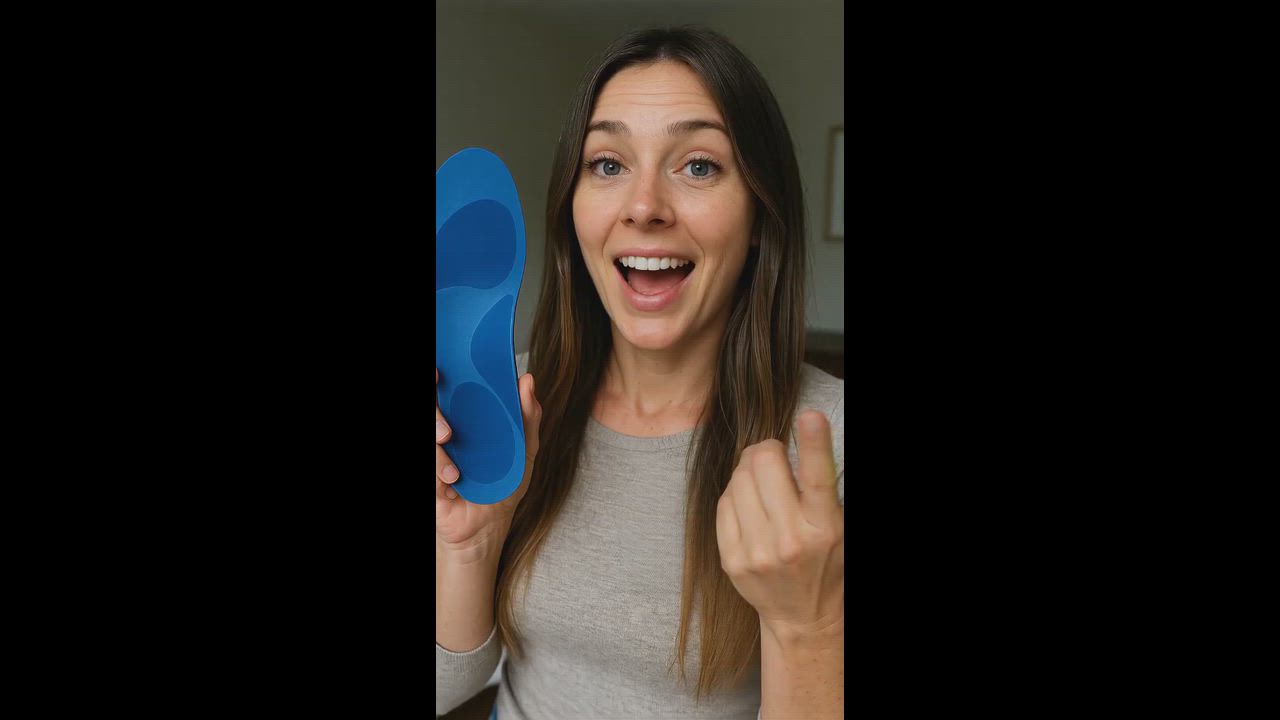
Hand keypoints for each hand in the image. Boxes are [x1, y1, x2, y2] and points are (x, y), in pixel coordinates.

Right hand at [436, 368, 541, 558]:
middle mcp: (443, 431)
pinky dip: (438, 466)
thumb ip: (528, 416)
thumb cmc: (502, 487)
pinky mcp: (428, 476)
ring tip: (449, 446)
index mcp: (464, 420)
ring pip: (429, 427)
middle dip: (434, 408)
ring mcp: (434, 453)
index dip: (439, 376)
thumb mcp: (524, 451)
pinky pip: (429, 461)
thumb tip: (528, 381)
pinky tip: (453, 478)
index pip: (446, 389)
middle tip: (447, 422)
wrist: (487, 529)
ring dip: (435, 430)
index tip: (442, 372)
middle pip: (433, 404)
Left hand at [716, 410, 843, 635]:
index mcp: (825, 527)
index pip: (819, 477)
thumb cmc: (825, 561)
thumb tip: (801, 437)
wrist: (803, 616)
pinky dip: (734, 495)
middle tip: (773, 455)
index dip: (814, 442)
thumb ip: (821, 488)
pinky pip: (723, 503)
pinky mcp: (732, 560)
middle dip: (767, 449)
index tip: (809, 416)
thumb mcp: (838, 525)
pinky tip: (748, 505)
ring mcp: (758, 552)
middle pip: (766, 465)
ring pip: (738, 479)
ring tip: (761, 483)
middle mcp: (792, 540)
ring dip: (748, 470)